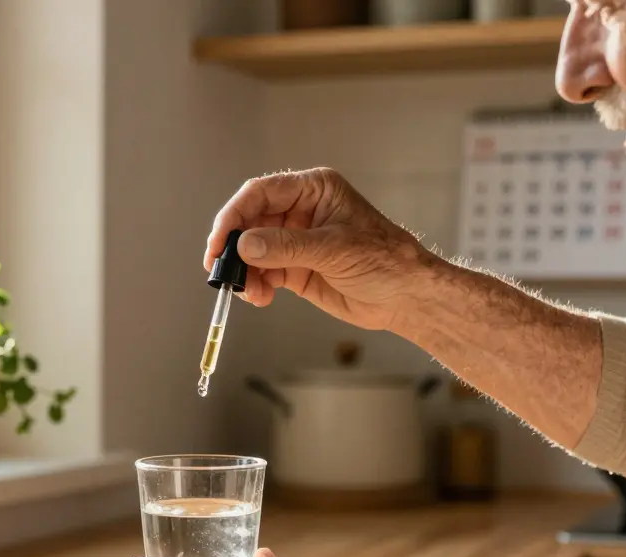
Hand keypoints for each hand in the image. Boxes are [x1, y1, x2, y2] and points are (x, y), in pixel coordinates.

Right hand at [204, 168, 434, 331]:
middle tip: (222, 270)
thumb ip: (287, 247)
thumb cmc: (385, 260)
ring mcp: (296, 241)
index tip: (220, 242)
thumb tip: (244, 245)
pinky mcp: (295, 268)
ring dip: (244, 271)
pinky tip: (259, 297)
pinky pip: (263, 272)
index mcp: (314, 190)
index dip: (235, 215)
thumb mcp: (335, 249)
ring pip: (252, 250)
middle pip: (250, 222)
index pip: (261, 193)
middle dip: (235, 247)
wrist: (406, 297)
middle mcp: (301, 211)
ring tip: (249, 292)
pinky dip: (255, 285)